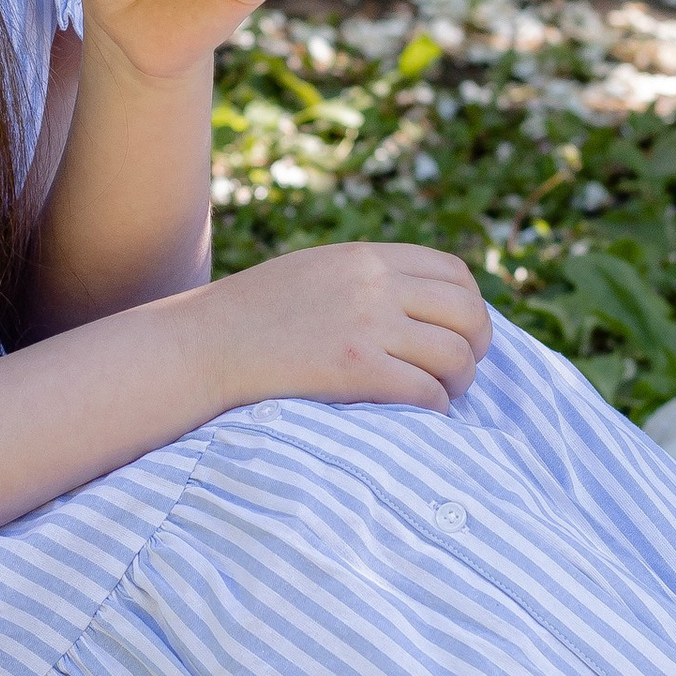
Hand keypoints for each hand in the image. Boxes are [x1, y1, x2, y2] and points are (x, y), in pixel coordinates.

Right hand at [190, 240, 491, 415]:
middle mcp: (375, 284)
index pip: (454, 273)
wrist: (199, 346)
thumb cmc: (250, 319)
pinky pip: (427, 393)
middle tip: (460, 373)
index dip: (470, 307)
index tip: (461, 334)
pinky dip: (434, 410)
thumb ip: (366, 279)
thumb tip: (420, 304)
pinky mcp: (356, 369)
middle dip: (476, 348)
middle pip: (468, 313)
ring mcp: (368, 325)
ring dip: (457, 384)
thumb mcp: (314, 273)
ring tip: (439, 397)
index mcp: (366, 257)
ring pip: (456, 356)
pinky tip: (417, 418)